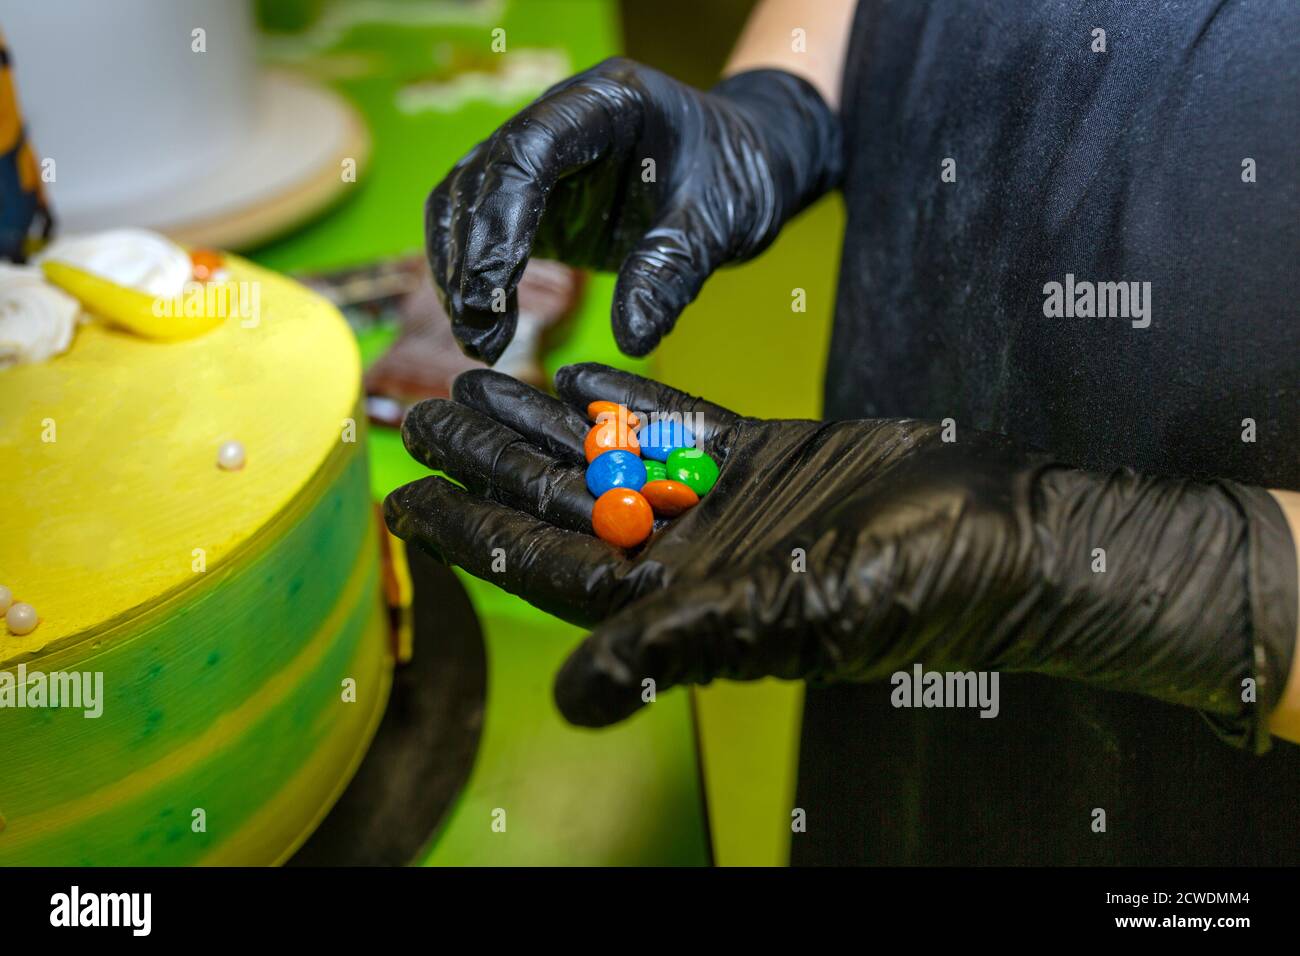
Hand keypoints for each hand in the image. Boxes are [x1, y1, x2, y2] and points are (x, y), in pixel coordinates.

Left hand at [385, 365, 1294, 747]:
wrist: (1000, 530)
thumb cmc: (901, 585)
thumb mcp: (781, 615)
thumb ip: (674, 648)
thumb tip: (572, 702)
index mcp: (673, 604)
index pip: (546, 569)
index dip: (473, 536)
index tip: (405, 499)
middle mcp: (683, 558)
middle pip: (561, 506)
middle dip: (488, 462)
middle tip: (418, 414)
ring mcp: (718, 505)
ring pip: (607, 459)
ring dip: (541, 423)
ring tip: (476, 379)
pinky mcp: (760, 459)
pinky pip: (676, 426)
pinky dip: (628, 401)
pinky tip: (577, 372)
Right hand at [425, 58, 840, 362]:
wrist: (744, 166)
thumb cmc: (736, 177)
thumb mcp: (718, 224)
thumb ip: (672, 270)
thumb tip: (632, 337)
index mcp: (606, 103)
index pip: (529, 148)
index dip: (501, 218)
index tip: (494, 286)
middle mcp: (558, 118)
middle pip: (484, 176)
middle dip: (471, 257)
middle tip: (481, 331)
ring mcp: (539, 156)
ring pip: (465, 201)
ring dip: (460, 271)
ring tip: (481, 341)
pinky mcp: (533, 196)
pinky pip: (478, 227)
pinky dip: (472, 275)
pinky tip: (484, 326)